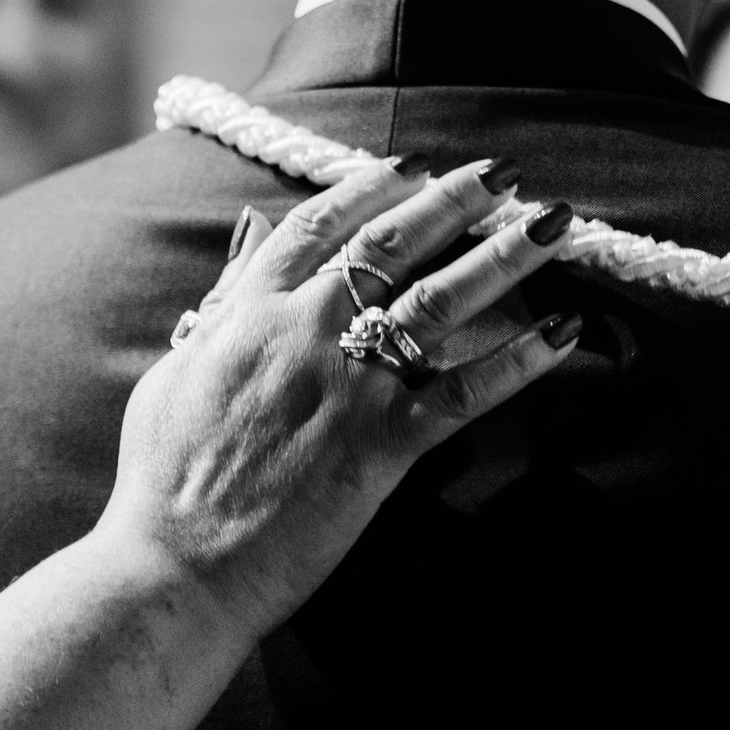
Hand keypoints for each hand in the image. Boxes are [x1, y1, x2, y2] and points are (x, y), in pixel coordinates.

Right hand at [103, 157, 579, 640]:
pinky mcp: (382, 445)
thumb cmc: (164, 476)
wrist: (175, 564)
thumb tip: (249, 228)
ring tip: (552, 224)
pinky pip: (465, 392)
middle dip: (453, 200)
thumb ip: (223, 296)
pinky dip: (520, 360)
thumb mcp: (179, 366)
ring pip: (439, 301)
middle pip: (391, 244)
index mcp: (250, 310)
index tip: (415, 164)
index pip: (321, 225)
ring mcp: (348, 386)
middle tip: (502, 174)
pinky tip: (565, 333)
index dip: (372, 187)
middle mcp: (304, 331)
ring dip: (502, 257)